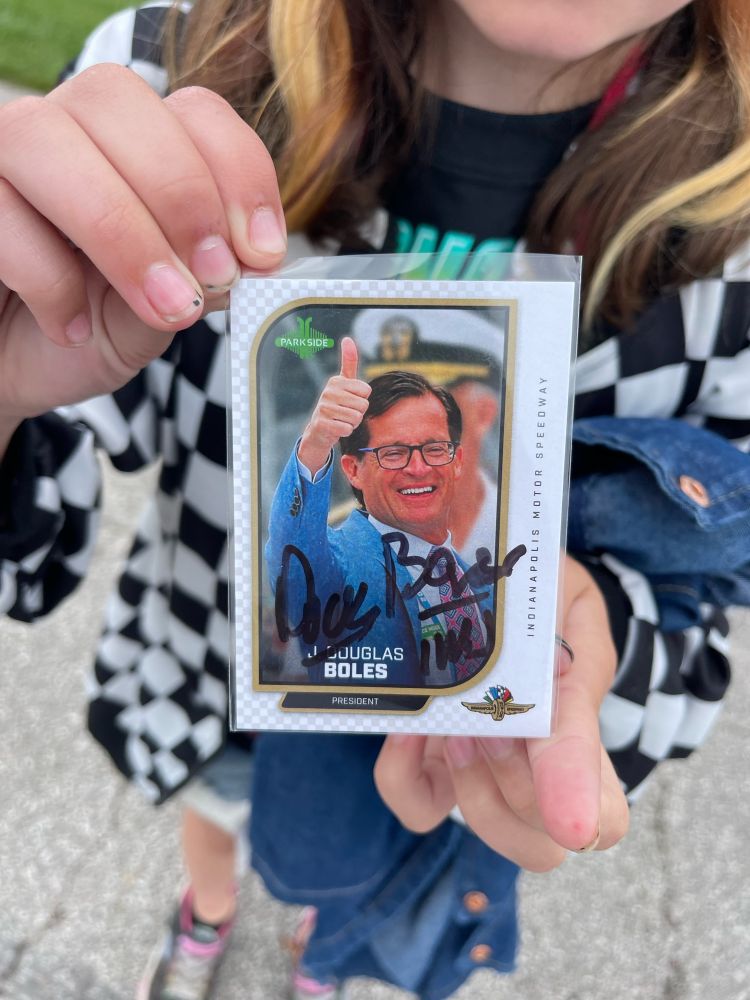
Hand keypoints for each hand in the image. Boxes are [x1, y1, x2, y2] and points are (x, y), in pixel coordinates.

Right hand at [0, 65, 285, 442]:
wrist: (13, 368)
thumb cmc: (89, 328)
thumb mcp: (159, 314)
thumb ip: (200, 281)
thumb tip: (249, 263)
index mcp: (134, 145)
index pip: (194, 110)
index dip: (238, 171)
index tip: (263, 253)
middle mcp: (66, 130)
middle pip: (116, 99)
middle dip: (180, 193)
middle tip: (213, 277)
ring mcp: (3, 157)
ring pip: (46, 138)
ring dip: (121, 229)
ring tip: (164, 308)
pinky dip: (48, 277)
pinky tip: (72, 327)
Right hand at [297, 337, 370, 474]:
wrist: (319, 431)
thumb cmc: (336, 405)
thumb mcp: (343, 383)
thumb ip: (349, 362)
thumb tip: (347, 338)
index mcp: (336, 381)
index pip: (366, 391)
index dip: (362, 399)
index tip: (350, 401)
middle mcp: (328, 392)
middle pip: (363, 405)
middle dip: (358, 413)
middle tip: (346, 413)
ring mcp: (323, 408)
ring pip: (356, 418)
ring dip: (352, 423)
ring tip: (341, 420)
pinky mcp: (322, 423)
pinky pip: (347, 429)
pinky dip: (346, 432)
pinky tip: (336, 428)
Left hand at [374, 554, 629, 870]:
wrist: (496, 579)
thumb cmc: (541, 592)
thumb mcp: (567, 601)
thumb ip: (571, 645)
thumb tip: (560, 680)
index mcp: (581, 733)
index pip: (604, 815)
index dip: (585, 816)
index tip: (569, 820)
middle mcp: (536, 769)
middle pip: (543, 845)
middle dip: (515, 787)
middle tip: (489, 726)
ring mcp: (483, 772)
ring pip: (487, 832)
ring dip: (470, 789)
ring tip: (457, 728)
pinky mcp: (434, 765)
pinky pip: (418, 806)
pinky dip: (405, 779)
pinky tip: (409, 731)